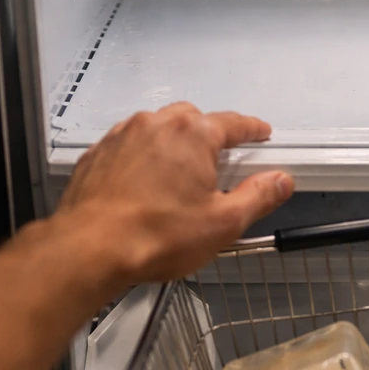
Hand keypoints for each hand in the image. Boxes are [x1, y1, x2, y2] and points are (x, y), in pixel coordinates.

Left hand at [52, 102, 293, 284]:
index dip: (252, 129)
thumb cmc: (153, 235)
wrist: (89, 249)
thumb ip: (258, 196)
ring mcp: (123, 136)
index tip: (260, 133)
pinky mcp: (98, 154)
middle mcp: (157, 125)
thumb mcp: (223, 223)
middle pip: (194, 120)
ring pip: (158, 130)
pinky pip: (129, 146)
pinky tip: (145, 187)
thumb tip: (280, 182)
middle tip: (219, 163)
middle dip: (209, 137)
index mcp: (193, 134)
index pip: (234, 123)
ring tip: (179, 180)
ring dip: (173, 147)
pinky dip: (142, 159)